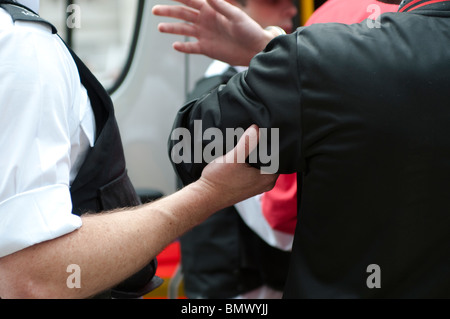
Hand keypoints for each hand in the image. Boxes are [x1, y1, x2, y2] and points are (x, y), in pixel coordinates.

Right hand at [152, 0, 274, 65]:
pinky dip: (183, 47)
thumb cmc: (249, 30)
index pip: (191, 0)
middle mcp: (205, 21)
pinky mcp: (206, 49)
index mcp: (211, 10)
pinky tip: (175, 46)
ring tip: (160, 27)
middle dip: (168, 12)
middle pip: (182, 14)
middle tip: (155, 11)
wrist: (255, 50)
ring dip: (172, 28)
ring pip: (184, 30)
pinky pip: (191, 48)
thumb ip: (221, 5)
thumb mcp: (236, 16)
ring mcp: (205, 35)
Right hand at [199, 125, 277, 206]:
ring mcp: (256, 185)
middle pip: (270, 160)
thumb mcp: (233, 158)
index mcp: (268, 178)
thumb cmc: (219, 181)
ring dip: (253, 155)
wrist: (205, 196)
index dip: (271, 145)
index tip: (264, 134)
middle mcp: (265, 183)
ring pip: (260, 164)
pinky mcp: (247, 185)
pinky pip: (253, 169)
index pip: (279, 157)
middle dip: (262, 148)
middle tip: (252, 137)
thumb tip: (257, 129)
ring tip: (245, 145)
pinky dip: (248, 162)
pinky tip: (240, 155)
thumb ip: (247, 143)